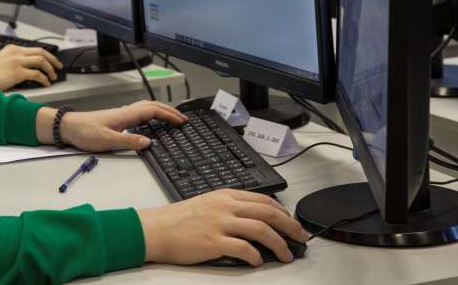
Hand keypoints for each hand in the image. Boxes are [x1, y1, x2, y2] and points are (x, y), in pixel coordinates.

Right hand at [0, 44, 63, 90]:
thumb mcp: (3, 60)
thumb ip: (15, 60)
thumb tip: (30, 68)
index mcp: (13, 48)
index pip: (35, 49)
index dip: (47, 55)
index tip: (52, 61)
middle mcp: (16, 52)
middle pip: (42, 52)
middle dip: (53, 60)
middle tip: (58, 67)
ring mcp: (17, 61)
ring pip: (42, 61)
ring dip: (50, 70)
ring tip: (53, 77)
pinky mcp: (17, 72)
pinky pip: (37, 74)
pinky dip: (44, 79)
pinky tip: (45, 83)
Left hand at [41, 100, 187, 151]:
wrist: (68, 127)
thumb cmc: (84, 132)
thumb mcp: (107, 141)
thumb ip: (129, 141)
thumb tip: (149, 143)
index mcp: (126, 115)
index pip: (153, 110)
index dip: (169, 115)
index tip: (182, 122)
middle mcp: (125, 112)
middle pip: (152, 106)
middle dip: (169, 111)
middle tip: (183, 119)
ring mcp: (121, 115)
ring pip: (146, 108)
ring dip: (161, 111)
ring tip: (171, 118)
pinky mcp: (117, 119)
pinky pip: (139, 113)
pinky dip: (151, 114)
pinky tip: (150, 122)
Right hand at [137, 189, 308, 265]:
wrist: (156, 228)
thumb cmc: (178, 219)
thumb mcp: (207, 203)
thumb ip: (229, 208)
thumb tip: (254, 220)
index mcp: (225, 195)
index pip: (263, 200)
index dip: (283, 212)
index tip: (292, 222)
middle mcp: (225, 206)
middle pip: (268, 212)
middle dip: (290, 226)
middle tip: (301, 237)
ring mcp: (220, 223)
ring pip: (261, 229)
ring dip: (279, 244)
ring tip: (286, 254)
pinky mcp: (214, 241)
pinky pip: (243, 248)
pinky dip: (255, 256)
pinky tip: (258, 261)